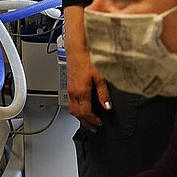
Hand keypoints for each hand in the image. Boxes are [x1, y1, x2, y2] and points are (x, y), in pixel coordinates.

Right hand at [64, 6, 110, 130]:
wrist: (77, 49)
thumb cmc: (88, 60)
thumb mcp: (100, 77)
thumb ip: (104, 94)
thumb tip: (107, 106)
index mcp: (81, 92)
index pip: (85, 113)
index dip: (92, 120)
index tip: (99, 122)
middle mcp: (73, 92)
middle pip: (77, 114)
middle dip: (85, 122)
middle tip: (94, 126)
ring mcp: (69, 89)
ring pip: (71, 109)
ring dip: (79, 116)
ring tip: (88, 119)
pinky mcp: (69, 85)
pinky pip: (70, 102)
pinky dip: (76, 108)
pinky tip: (81, 107)